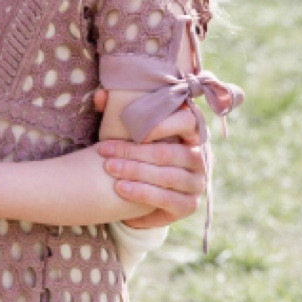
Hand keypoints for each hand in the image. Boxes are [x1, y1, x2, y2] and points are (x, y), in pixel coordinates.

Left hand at [93, 88, 206, 228]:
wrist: (147, 196)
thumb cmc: (142, 156)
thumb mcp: (136, 134)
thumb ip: (117, 113)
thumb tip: (101, 96)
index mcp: (194, 133)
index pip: (188, 121)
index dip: (163, 124)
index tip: (133, 127)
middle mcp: (200, 156)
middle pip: (169, 152)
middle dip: (134, 152)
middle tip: (105, 151)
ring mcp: (197, 183)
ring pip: (166, 175)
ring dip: (134, 172)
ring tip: (110, 168)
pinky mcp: (189, 205)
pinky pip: (165, 199)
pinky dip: (142, 193)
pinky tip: (122, 189)